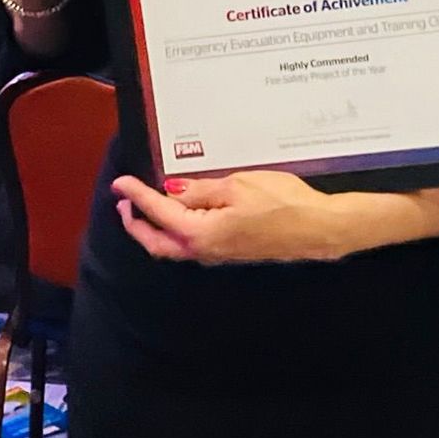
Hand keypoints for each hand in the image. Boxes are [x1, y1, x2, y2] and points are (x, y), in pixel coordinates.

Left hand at [114, 171, 345, 263]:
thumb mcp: (238, 185)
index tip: (120, 183)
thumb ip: (201, 190)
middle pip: (157, 242)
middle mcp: (204, 250)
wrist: (317, 228)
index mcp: (201, 233)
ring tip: (143, 207)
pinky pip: (191, 245)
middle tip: (123, 201)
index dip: (137, 196)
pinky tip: (180, 215)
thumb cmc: (282, 202)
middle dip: (135, 223)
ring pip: (173, 247)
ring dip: (154, 228)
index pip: (159, 212)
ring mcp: (217, 254)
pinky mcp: (230, 252)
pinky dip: (174, 231)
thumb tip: (172, 189)